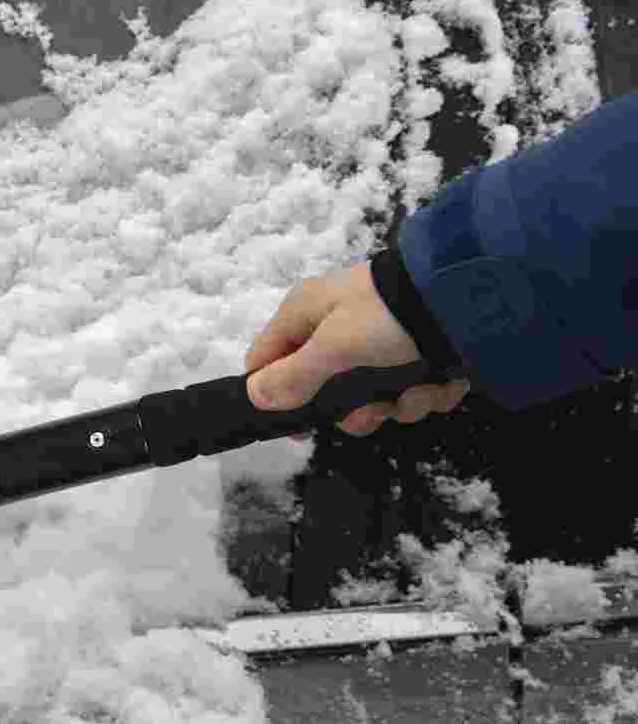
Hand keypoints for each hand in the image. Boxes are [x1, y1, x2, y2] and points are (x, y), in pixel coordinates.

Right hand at [244, 261, 470, 435]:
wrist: (469, 294)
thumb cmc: (388, 317)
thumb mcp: (335, 348)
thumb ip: (293, 377)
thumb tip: (254, 398)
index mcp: (305, 314)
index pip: (265, 359)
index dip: (275, 396)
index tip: (301, 428)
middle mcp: (337, 325)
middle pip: (326, 389)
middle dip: (357, 411)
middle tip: (374, 413)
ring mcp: (378, 337)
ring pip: (374, 393)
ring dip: (399, 405)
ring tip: (419, 394)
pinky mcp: (415, 347)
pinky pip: (410, 384)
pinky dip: (427, 391)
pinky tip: (442, 384)